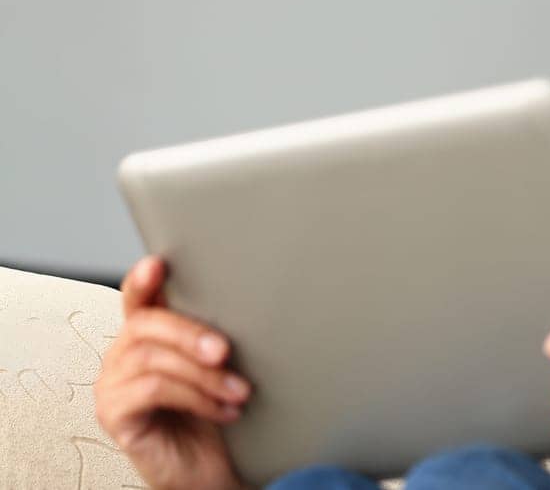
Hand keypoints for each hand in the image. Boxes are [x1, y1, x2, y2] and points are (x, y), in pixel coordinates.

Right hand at [94, 256, 249, 489]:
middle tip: (225, 351)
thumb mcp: (222, 369)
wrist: (213, 471)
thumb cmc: (216, 416)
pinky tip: (224, 410)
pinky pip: (152, 391)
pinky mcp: (115, 415)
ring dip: (203, 374)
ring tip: (239, 391)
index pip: (137, 299)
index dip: (142, 280)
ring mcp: (113, 385)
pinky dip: (195, 397)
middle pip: (145, 325)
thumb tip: (252, 303)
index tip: (158, 264)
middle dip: (189, 333)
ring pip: (152, 359)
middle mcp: (124, 356)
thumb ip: (218, 337)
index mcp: (148, 337)